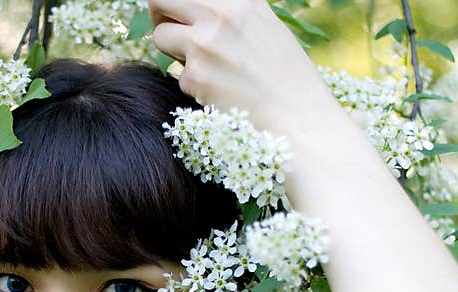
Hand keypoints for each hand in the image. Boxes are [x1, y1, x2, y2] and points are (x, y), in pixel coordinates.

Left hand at [149, 0, 331, 133]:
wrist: (297, 115)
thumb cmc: (285, 73)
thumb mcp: (261, 24)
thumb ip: (226, 11)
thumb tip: (190, 9)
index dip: (173, 0)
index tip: (175, 10)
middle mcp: (218, 13)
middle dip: (160, 14)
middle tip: (171, 28)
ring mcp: (203, 45)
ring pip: (160, 37)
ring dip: (173, 50)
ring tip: (205, 63)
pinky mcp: (195, 76)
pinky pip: (177, 74)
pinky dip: (193, 83)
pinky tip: (220, 89)